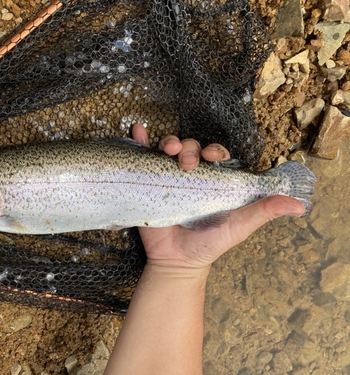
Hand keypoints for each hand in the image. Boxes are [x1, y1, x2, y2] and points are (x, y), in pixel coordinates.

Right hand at [131, 124, 304, 270]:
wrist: (176, 261)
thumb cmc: (209, 244)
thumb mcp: (239, 227)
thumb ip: (263, 212)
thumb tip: (299, 205)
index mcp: (212, 180)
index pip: (215, 154)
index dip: (215, 149)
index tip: (214, 157)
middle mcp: (190, 176)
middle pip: (192, 147)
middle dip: (191, 148)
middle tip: (188, 165)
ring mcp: (168, 177)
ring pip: (169, 149)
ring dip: (169, 141)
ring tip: (168, 150)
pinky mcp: (148, 182)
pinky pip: (144, 157)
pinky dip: (140, 141)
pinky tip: (138, 131)